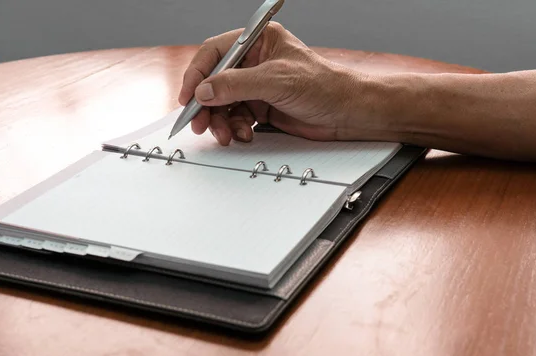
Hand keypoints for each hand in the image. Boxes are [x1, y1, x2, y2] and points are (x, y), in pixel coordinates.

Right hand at [179, 22, 369, 145]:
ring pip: (224, 103)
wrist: (347, 113)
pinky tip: (244, 135)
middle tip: (200, 123)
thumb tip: (204, 91)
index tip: (188, 96)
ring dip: (221, 121)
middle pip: (215, 81)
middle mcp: (255, 62)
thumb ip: (236, 84)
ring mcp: (257, 86)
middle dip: (207, 104)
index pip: (216, 52)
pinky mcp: (262, 107)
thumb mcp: (276, 80)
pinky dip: (235, 129)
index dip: (198, 74)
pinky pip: (237, 118)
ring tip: (227, 134)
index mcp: (259, 41)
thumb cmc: (324, 86)